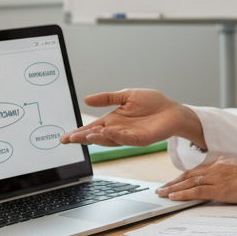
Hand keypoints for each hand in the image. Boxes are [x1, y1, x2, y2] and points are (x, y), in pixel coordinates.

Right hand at [58, 89, 204, 148]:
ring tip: (86, 135)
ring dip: (97, 138)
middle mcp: (118, 131)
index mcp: (112, 121)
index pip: (91, 128)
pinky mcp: (141, 139)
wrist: (172, 110)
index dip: (78, 133)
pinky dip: (115, 136)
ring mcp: (129, 137)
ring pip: (109, 140)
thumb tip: (86, 99)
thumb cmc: (152, 103)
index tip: (64, 138)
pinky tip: (106, 132)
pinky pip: (126, 139)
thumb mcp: (126, 95)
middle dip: (83, 138)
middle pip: (97, 136)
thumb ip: (107, 98)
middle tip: (70, 139)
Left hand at [156, 158, 236, 202]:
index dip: (183, 177)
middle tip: (161, 189)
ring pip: (189, 182)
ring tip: (161, 194)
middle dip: (173, 182)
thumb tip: (223, 185)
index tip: (174, 183)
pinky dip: (183, 194)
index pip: (197, 170)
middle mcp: (216, 167)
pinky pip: (196, 191)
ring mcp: (217, 177)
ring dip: (173, 188)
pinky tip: (173, 197)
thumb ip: (229, 176)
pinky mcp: (219, 188)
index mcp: (221, 162)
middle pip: (189, 175)